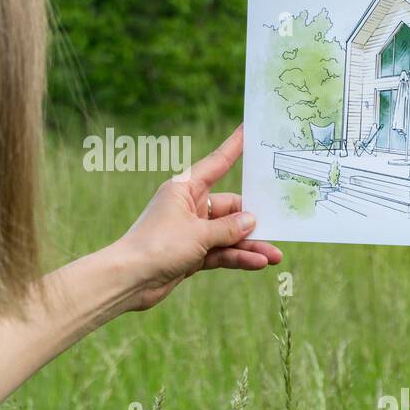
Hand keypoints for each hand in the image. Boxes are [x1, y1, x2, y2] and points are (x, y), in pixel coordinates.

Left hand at [110, 125, 281, 311]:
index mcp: (184, 188)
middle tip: (281, 223)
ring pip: (228, 234)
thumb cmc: (157, 246)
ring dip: (250, 244)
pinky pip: (221, 252)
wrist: (129, 280)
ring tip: (275, 255)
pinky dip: (237, 257)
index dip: (234, 147)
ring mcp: (191, 231)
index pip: (217, 163)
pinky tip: (258, 263)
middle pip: (230, 207)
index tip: (249, 129)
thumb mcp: (199, 234)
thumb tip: (252, 221)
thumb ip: (229, 227)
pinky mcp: (191, 254)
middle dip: (253, 219)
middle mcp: (189, 206)